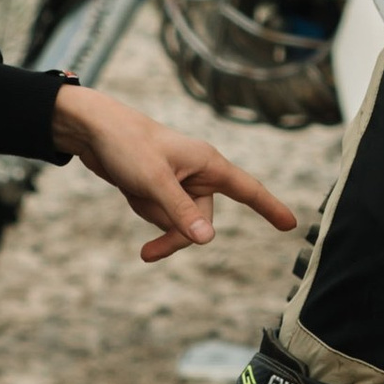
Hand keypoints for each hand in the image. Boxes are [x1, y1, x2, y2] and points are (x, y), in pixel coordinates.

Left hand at [48, 84, 299, 264]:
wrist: (93, 131)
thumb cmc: (127, 146)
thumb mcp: (155, 182)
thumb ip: (181, 213)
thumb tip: (208, 240)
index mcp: (208, 164)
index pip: (248, 190)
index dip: (270, 208)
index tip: (291, 225)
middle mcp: (198, 173)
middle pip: (202, 221)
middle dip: (175, 234)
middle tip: (148, 253)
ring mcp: (179, 181)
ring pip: (179, 220)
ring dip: (154, 217)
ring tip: (133, 192)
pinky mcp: (161, 187)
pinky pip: (161, 213)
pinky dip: (144, 209)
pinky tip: (130, 189)